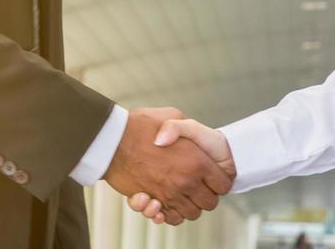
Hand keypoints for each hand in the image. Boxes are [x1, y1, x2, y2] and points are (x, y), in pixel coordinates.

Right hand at [103, 108, 233, 223]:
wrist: (111, 140)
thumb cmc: (140, 126)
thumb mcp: (172, 115)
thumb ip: (186, 128)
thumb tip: (190, 139)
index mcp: (197, 160)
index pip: (223, 184)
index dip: (219, 180)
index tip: (212, 176)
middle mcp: (186, 181)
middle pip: (210, 202)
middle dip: (206, 195)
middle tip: (198, 185)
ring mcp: (170, 194)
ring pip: (192, 213)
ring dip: (188, 206)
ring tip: (181, 193)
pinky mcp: (152, 203)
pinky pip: (170, 218)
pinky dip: (170, 214)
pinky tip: (166, 201)